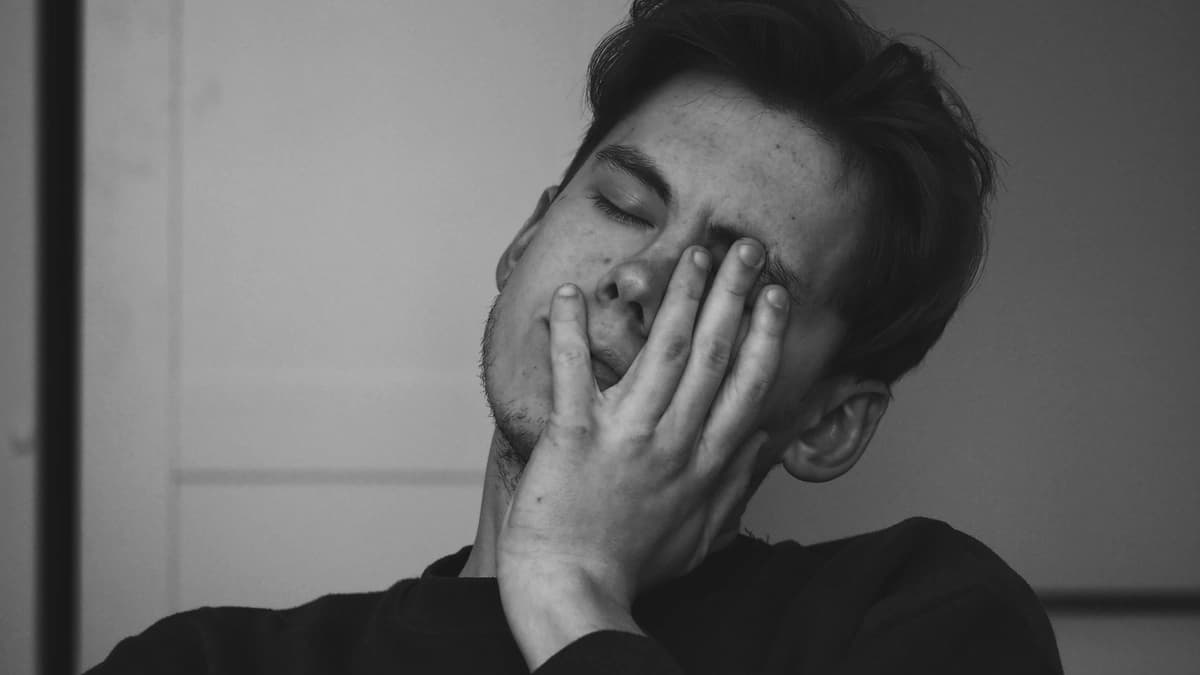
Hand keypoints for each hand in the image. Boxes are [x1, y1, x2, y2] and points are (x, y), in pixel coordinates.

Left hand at [497, 239, 789, 666]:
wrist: (574, 590)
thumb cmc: (634, 565)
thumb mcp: (705, 532)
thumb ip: (740, 482)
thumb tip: (771, 441)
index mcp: (706, 461)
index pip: (748, 385)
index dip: (765, 335)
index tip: (776, 295)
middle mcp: (675, 441)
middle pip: (714, 354)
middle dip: (734, 294)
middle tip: (746, 248)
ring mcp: (627, 436)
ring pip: (663, 352)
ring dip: (680, 297)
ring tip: (694, 254)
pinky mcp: (574, 436)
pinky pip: (573, 373)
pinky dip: (569, 332)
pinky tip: (569, 294)